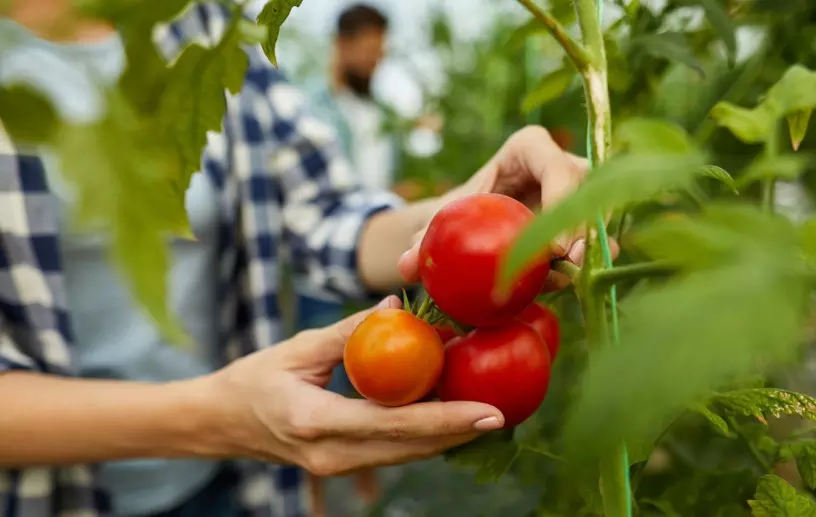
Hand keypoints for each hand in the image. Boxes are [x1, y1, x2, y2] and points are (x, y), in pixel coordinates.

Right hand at [205, 296, 503, 475]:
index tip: (489, 413)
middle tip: (505, 409)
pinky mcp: (343, 466)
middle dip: (461, 432)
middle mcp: (332, 454)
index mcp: (317, 421)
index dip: (447, 420)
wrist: (221, 423)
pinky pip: (394, 452)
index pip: (396, 424)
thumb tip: (398, 307)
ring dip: (448, 435)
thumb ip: (350, 331)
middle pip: (412, 447)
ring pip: (407, 455)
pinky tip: (448, 415)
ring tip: (486, 410)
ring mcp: (338, 466)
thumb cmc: (254, 378)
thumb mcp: (298, 348)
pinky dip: (424, 436)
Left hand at [398, 125, 618, 287]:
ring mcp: (582, 191)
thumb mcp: (442, 218)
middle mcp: (564, 163)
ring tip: (570, 278)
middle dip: (583, 230)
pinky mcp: (588, 220)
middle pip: (587, 192)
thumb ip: (424, 238)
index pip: (556, 167)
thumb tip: (406, 265)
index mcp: (530, 147)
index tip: (553, 247)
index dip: (561, 201)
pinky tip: (571, 282)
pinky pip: (599, 238)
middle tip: (569, 265)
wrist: (473, 222)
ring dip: (590, 248)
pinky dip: (588, 261)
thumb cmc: (460, 209)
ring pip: (598, 215)